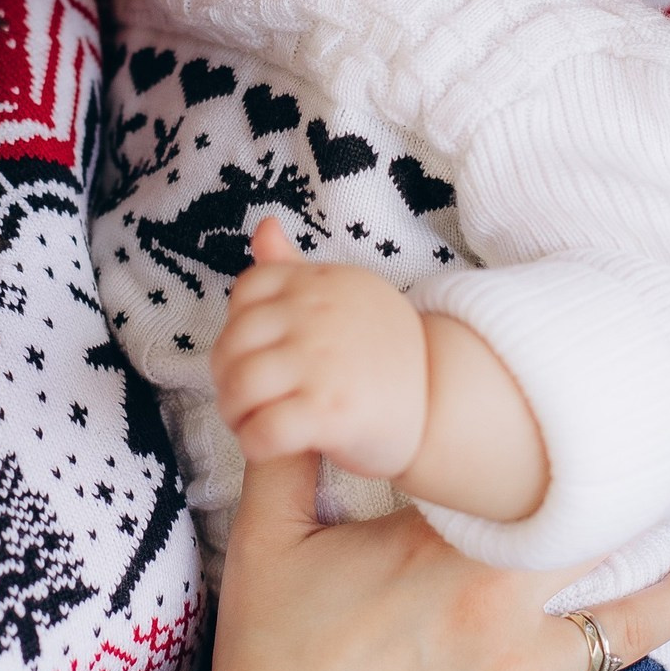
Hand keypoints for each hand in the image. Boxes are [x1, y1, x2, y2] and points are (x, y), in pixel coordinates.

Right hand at [210, 453, 669, 670]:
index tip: (601, 424)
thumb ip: (286, 458)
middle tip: (655, 472)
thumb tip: (294, 394)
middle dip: (627, 510)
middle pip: (594, 549)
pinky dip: (622, 657)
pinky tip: (636, 642)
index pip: (533, 491)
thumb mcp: (270, 538)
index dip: (575, 460)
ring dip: (661, 598)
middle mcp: (497, 611)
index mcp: (443, 552)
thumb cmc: (275, 644)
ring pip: (618, 632)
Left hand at [211, 217, 427, 478]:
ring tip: (250, 422)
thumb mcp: (344, 294)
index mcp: (319, 283)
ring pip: (238, 388)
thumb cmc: (383, 352)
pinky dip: (253, 442)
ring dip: (234, 413)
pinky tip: (268, 444)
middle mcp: (317, 315)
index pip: (247, 291)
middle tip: (243, 397)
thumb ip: (295, 268)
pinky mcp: (329, 414)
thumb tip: (263, 226)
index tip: (254, 351)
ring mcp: (322, 363)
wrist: (443, 403)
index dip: (237, 326)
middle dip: (226, 376)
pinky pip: (262, 430)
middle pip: (233, 343)